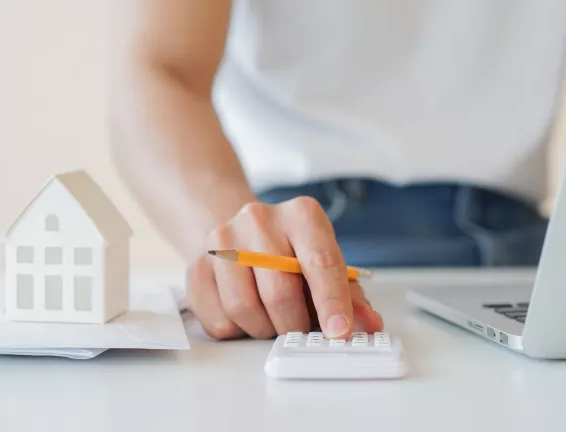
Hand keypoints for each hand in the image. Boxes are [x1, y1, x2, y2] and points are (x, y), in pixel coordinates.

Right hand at [186, 197, 383, 339]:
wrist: (240, 232)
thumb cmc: (291, 252)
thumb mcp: (325, 262)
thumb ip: (350, 295)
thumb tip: (369, 323)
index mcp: (302, 215)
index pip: (320, 263)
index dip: (332, 303)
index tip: (338, 332)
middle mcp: (260, 219)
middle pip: (279, 292)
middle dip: (293, 324)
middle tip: (298, 328)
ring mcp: (223, 239)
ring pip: (243, 308)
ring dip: (263, 329)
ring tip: (271, 319)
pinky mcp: (197, 264)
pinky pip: (218, 318)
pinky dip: (237, 330)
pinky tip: (245, 314)